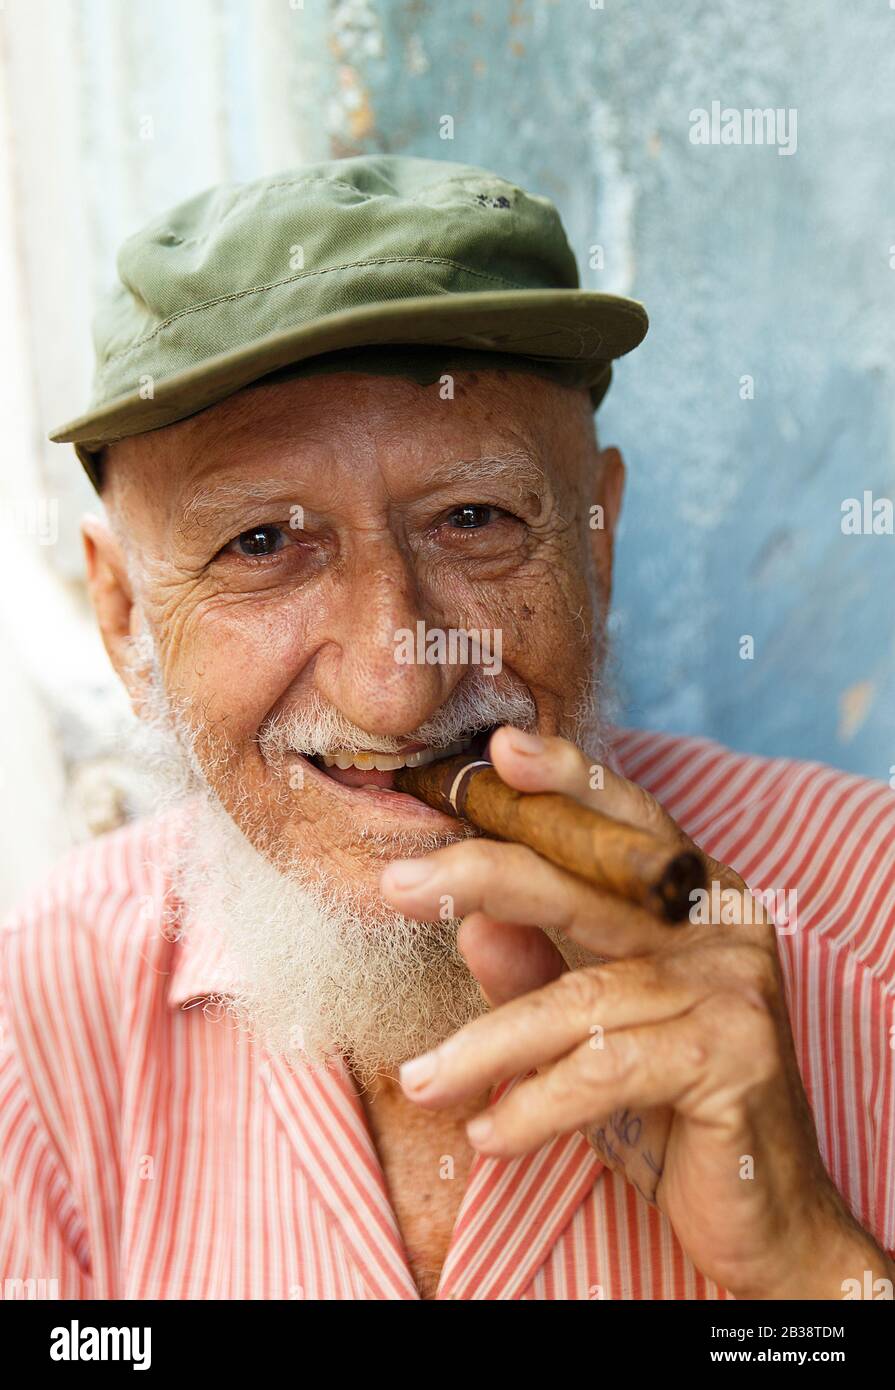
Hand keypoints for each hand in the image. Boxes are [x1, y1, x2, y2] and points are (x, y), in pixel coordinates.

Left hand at [380, 726, 890, 1298]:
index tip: (499, 751)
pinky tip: (488, 1136)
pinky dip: (533, 1106)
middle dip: (484, 876)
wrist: (765, 1214)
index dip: (567, 779)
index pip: (626, 821)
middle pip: (588, 881)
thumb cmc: (668, 1110)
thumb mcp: (586, 1034)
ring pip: (580, 996)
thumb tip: (468, 921)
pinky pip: (605, 1069)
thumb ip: (534, 970)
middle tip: (397, 883)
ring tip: (422, 1082)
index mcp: (695, 901)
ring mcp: (736, 986)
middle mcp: (722, 926)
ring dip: (485, 1046)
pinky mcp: (736, 1053)